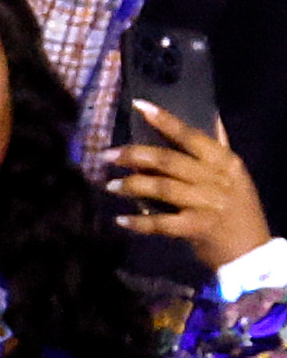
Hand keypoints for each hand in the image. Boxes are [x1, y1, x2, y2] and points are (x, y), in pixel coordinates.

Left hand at [109, 102, 270, 274]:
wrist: (251, 251)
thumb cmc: (238, 210)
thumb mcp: (234, 175)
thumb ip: (216, 150)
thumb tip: (211, 118)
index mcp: (225, 161)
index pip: (191, 135)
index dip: (165, 120)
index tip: (139, 106)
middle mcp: (217, 178)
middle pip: (169, 160)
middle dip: (135, 155)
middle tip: (108, 155)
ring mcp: (207, 203)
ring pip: (162, 188)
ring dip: (132, 186)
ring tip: (110, 185)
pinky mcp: (197, 228)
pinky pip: (161, 223)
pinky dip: (139, 222)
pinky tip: (121, 219)